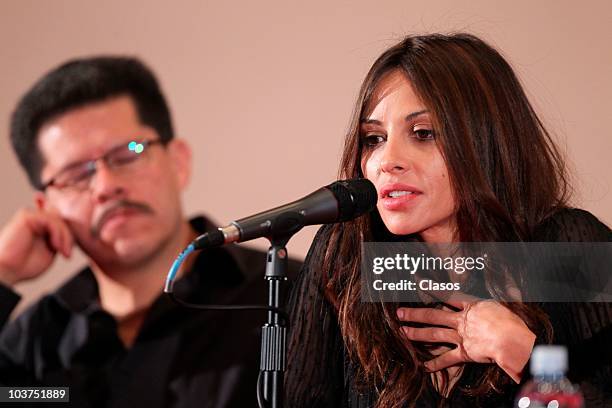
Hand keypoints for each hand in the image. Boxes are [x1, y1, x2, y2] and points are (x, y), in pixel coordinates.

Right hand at [0, 208, 72, 286]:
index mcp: (38, 227)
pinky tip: (55, 246)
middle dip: (68, 237)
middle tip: (67, 254)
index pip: (58, 220)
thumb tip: (70, 227)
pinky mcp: (26, 216)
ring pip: (57, 220)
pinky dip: (57, 233)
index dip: (66, 230)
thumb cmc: (26, 265)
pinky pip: (51, 220)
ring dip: (65, 237)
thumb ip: (59, 238)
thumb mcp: (50, 250)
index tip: (67, 253)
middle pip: (60, 220)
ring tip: (62, 252)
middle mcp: (33, 220)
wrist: (8, 271)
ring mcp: (30, 217)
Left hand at [397, 296, 535, 382]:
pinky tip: (423, 366)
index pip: (448, 294)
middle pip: (433, 315)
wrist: (511, 340)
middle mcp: (462, 320)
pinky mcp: (465, 353)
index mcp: (471, 306)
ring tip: (403, 333)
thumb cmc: (511, 322)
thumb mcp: (501, 303)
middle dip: (415, 315)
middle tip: (399, 314)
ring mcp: (461, 336)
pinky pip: (447, 359)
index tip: (419, 283)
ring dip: (417, 334)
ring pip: (434, 334)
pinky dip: (435, 364)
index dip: (433, 288)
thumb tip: (499, 290)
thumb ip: (491, 299)